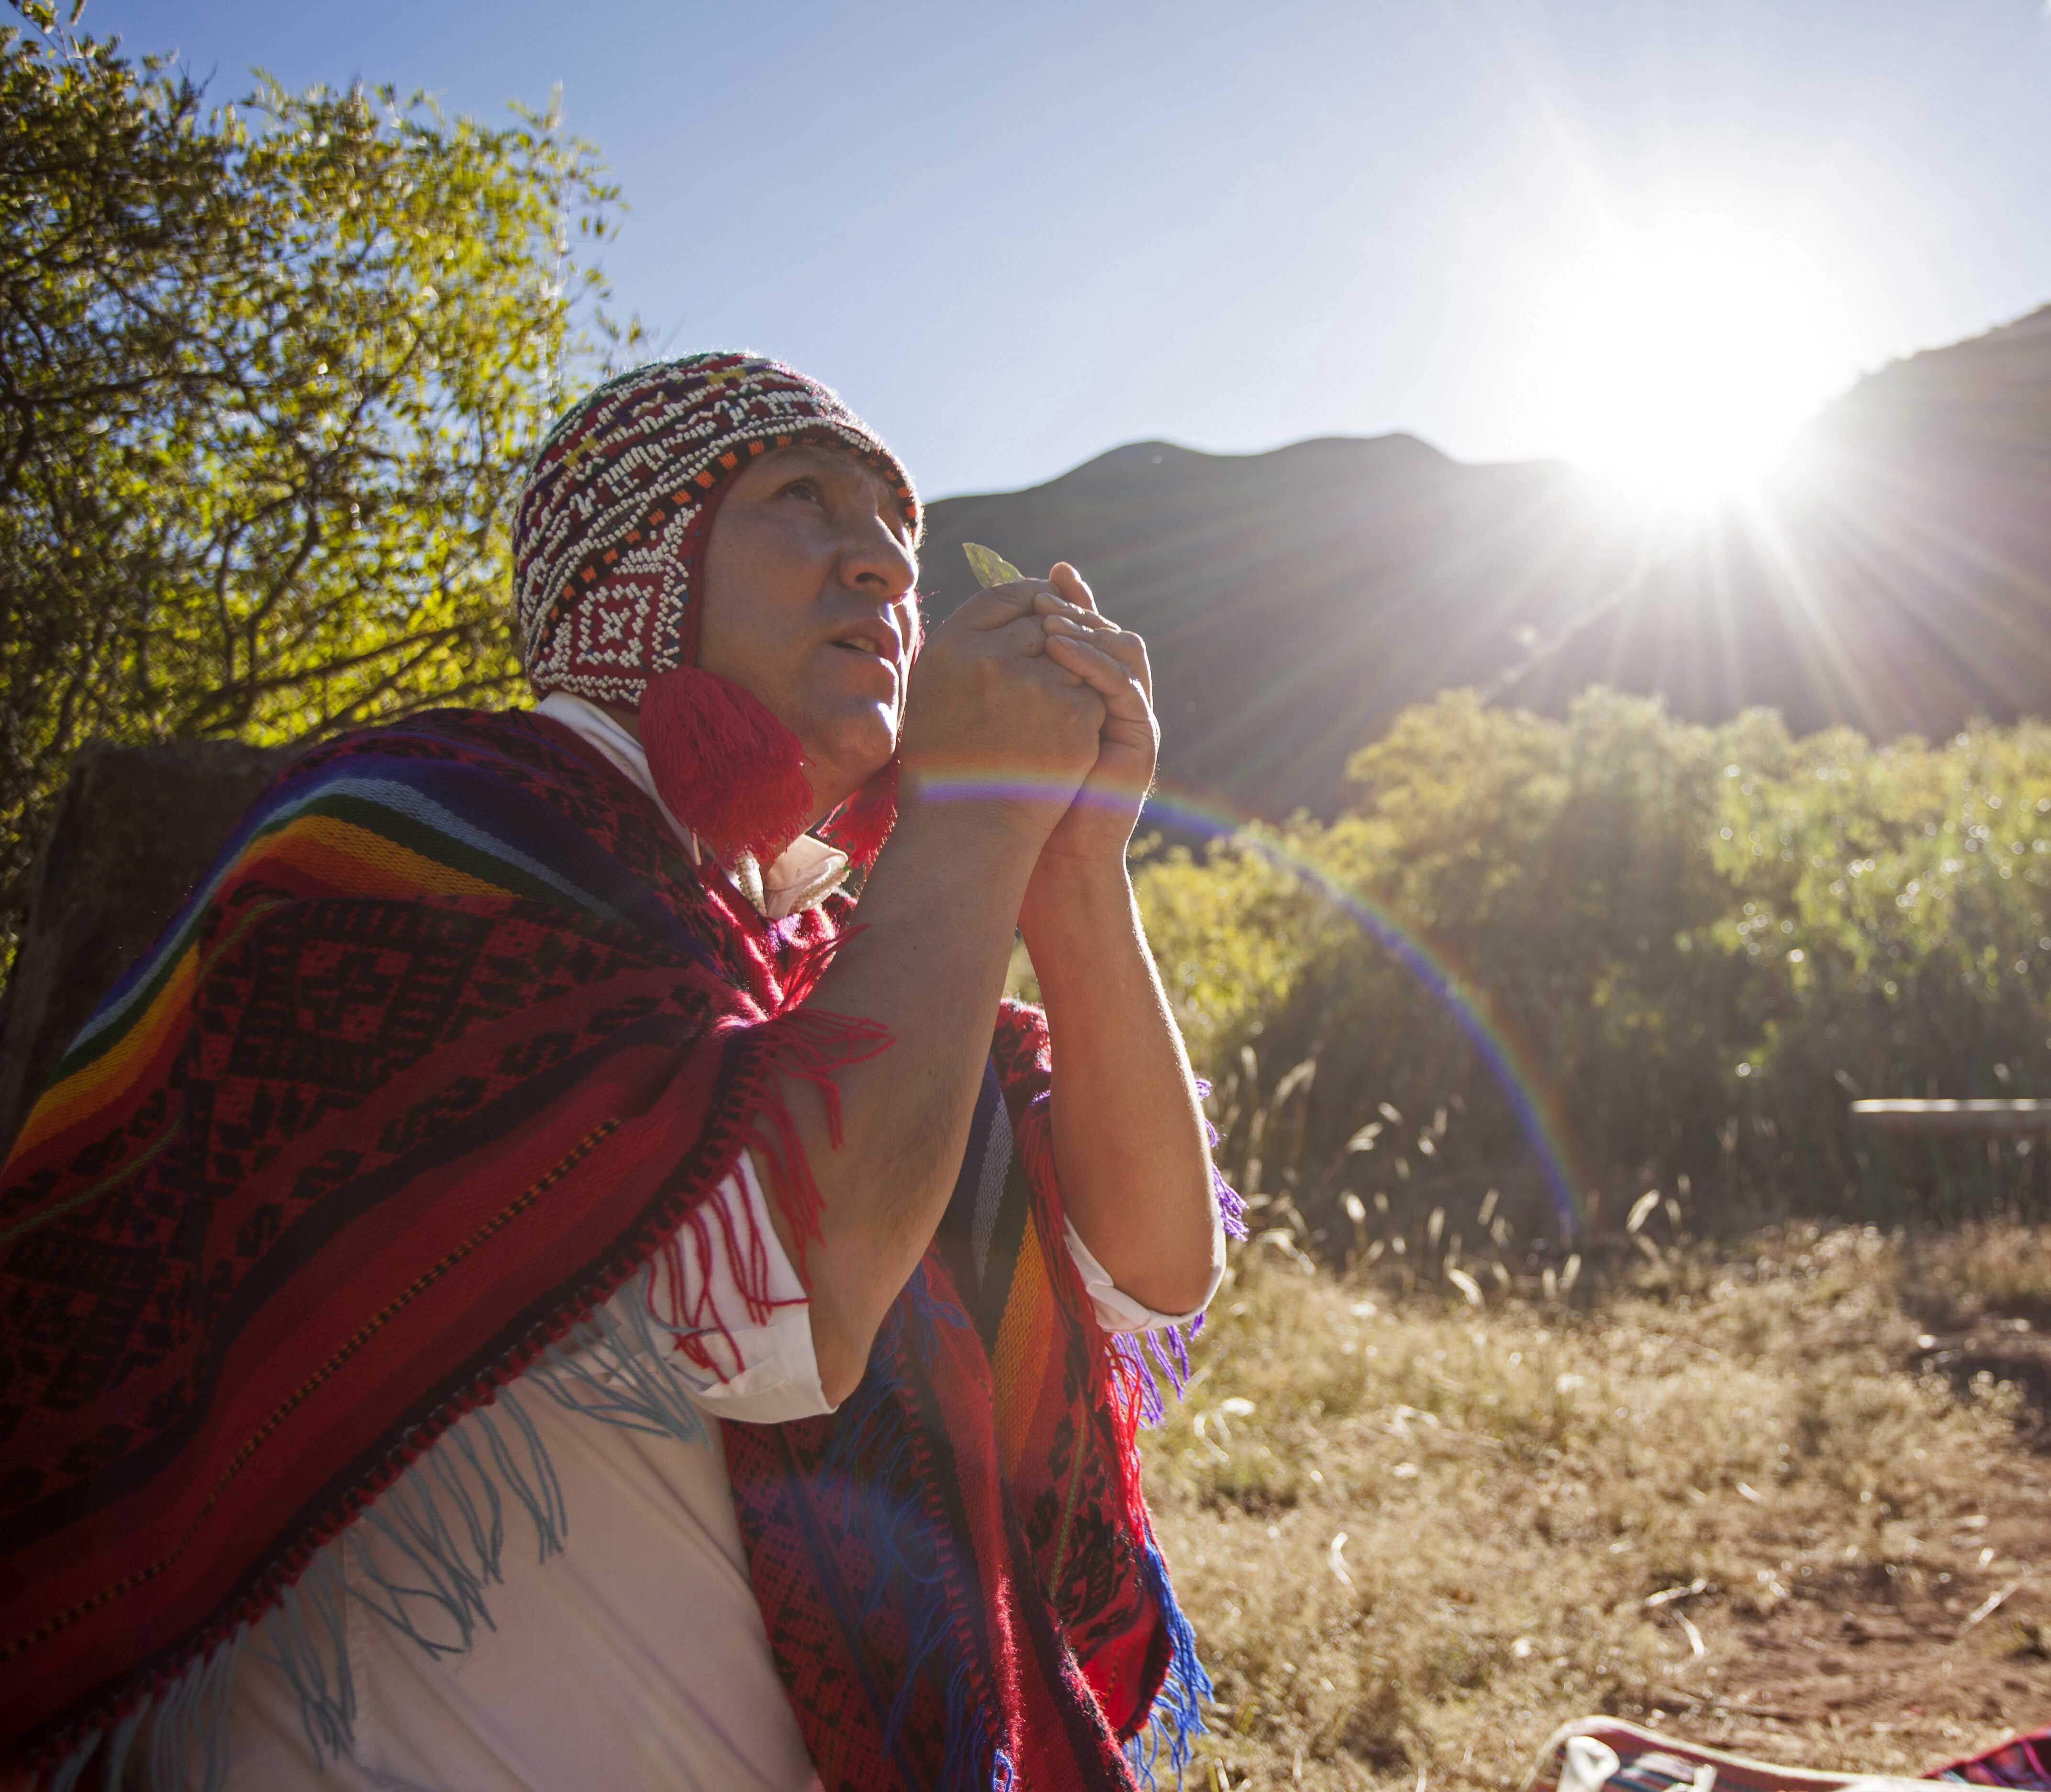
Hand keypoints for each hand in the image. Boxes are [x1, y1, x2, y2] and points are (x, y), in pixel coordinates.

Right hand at [896, 578, 1106, 846]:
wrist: (966, 831)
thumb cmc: (947, 764)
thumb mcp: (940, 694)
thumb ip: (972, 647)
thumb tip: (1018, 606)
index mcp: (948, 646)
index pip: (1004, 594)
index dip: (1030, 599)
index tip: (1041, 612)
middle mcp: (989, 656)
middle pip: (1047, 619)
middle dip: (1059, 636)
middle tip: (1053, 665)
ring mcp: (1034, 684)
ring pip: (1075, 655)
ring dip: (1072, 676)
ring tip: (1045, 715)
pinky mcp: (1071, 713)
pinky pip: (1092, 693)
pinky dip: (1084, 714)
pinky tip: (1061, 744)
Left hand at [1026, 563, 1157, 873]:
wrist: (1051, 855)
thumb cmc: (1015, 796)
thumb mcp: (999, 728)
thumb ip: (995, 688)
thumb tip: (959, 644)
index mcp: (1083, 691)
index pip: (1081, 630)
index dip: (1062, 599)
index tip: (1034, 576)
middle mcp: (1113, 698)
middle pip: (1107, 630)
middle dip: (1078, 604)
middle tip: (1047, 586)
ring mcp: (1131, 715)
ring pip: (1123, 649)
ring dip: (1088, 628)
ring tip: (1049, 617)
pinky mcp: (1140, 735)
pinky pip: (1122, 684)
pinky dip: (1092, 662)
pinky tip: (1059, 651)